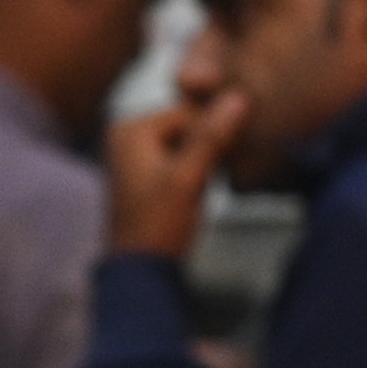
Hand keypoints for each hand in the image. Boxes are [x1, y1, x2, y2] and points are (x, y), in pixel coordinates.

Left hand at [101, 90, 242, 260]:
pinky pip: (180, 159)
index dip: (216, 130)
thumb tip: (238, 98)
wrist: (139, 269)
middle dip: (211, 145)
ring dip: (208, 158)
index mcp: (131, 129)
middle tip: (229, 166)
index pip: (189, 112)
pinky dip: (197, 169)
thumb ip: (212, 137)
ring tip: (216, 179)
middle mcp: (128, 136)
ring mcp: (135, 156)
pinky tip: (206, 187)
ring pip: (187, 143)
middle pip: (187, 126)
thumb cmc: (158, 225)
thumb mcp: (188, 178)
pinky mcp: (145, 175)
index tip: (237, 150)